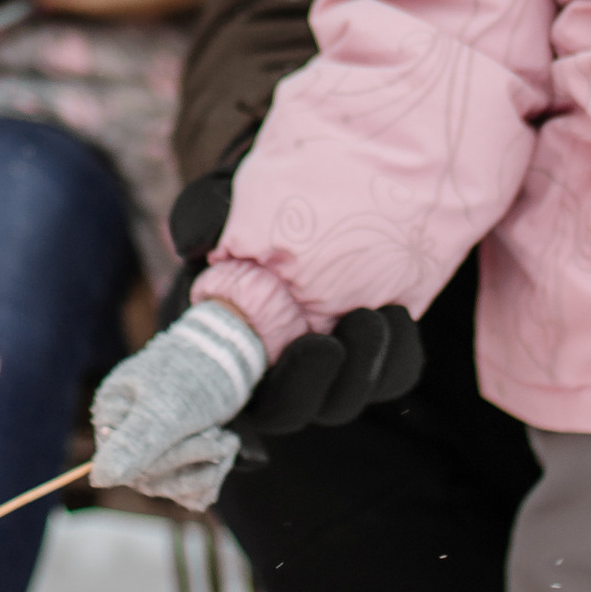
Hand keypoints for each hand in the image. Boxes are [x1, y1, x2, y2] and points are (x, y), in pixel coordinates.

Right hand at [90, 304, 270, 510]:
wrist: (227, 356)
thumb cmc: (192, 373)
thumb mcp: (166, 408)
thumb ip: (134, 444)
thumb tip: (99, 479)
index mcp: (110, 418)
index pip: (127, 467)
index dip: (173, 458)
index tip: (209, 435)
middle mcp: (124, 439)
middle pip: (153, 480)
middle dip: (197, 458)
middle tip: (223, 435)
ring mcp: (150, 453)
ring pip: (174, 489)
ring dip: (210, 469)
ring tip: (227, 440)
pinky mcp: (174, 464)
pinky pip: (188, 493)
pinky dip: (213, 475)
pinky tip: (224, 453)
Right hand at [162, 151, 423, 438]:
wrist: (325, 181)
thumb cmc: (260, 199)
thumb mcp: (223, 202)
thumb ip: (202, 218)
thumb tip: (194, 244)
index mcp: (226, 339)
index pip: (226, 394)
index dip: (246, 395)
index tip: (279, 356)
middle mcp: (273, 365)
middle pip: (290, 410)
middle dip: (310, 386)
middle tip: (329, 345)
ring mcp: (325, 365)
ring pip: (342, 400)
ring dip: (361, 368)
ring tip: (373, 316)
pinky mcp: (369, 354)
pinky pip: (390, 377)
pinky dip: (396, 355)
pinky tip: (396, 315)